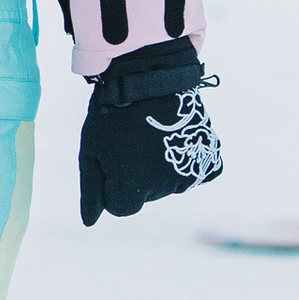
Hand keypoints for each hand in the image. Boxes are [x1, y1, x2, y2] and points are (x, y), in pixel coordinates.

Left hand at [78, 38, 222, 226]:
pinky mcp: (209, 161)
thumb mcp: (91, 151)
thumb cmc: (111, 115)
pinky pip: (195, 172)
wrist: (147, 76)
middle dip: (136, 173)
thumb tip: (89, 223)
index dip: (112, 181)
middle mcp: (163, 189)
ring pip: (168, 184)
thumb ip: (92, 191)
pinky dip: (186, 159)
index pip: (121, 206)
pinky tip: (174, 137)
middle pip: (146, 195)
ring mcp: (189, 174)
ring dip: (159, 166)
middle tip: (131, 139)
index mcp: (131, 189)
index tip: (112, 155)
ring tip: (151, 133)